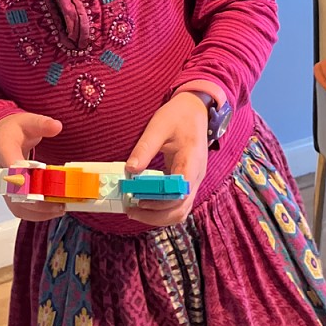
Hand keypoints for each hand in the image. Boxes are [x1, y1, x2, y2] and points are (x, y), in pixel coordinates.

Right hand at [0, 112, 64, 221]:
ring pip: (17, 206)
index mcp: (3, 149)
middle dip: (38, 199)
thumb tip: (57, 126)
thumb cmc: (12, 131)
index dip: (25, 178)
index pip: (11, 166)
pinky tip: (54, 210)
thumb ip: (42, 124)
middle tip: (59, 200)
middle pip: (15, 192)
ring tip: (60, 207)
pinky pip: (20, 210)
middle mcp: (0, 172)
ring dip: (39, 211)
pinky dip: (36, 214)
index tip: (41, 183)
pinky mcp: (9, 195)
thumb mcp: (28, 121)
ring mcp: (4, 186)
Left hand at [125, 92, 208, 227]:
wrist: (196, 109)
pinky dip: (163, 209)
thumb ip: (145, 148)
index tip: (137, 201)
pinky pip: (179, 203)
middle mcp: (196, 176)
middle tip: (131, 211)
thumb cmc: (178, 115)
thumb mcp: (158, 126)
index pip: (179, 194)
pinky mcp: (188, 181)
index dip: (158, 202)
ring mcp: (194, 180)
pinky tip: (146, 204)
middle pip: (181, 209)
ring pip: (181, 210)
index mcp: (191, 162)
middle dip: (155, 215)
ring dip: (159, 216)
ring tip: (136, 210)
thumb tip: (129, 170)